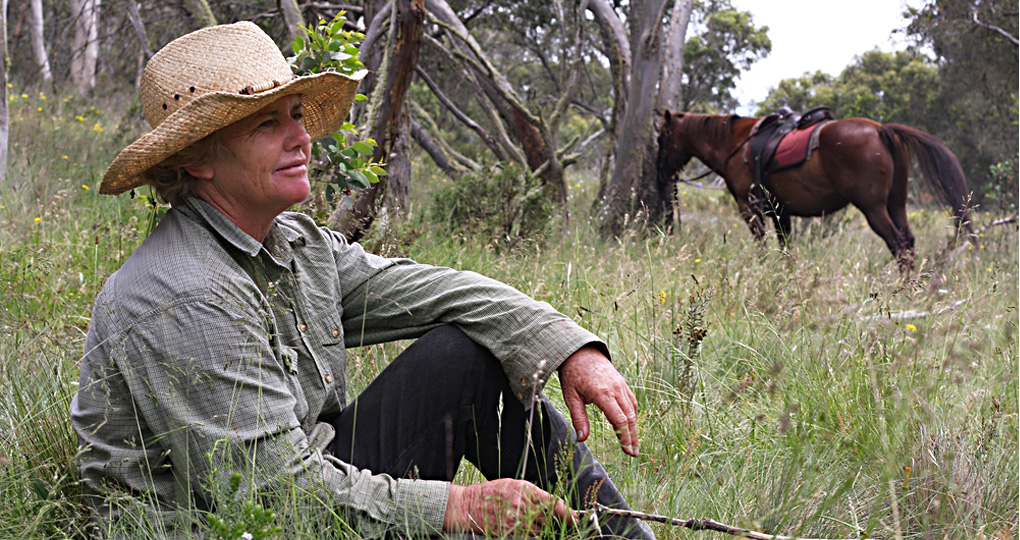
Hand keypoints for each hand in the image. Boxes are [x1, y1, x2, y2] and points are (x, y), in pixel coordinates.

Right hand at [443, 479, 575, 534]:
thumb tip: (549, 504)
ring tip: (539, 523)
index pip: (553, 502)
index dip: (567, 512)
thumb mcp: (512, 485)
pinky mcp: (510, 531)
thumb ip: (531, 495)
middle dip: (557, 522)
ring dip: (545, 529)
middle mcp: (522, 504)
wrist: (467, 505)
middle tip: (565, 524)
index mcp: (525, 489)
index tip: (576, 518)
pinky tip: (528, 528)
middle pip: (549, 518)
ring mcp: (516, 520)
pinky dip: (533, 533)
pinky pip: (529, 535)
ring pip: (541, 529)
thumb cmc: (491, 493)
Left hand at [558, 346, 639, 455]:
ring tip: (633, 444)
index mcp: (602, 393)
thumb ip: (578, 418)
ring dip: (634, 427)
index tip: (628, 451)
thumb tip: (581, 439)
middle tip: (634, 454)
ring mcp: (621, 385)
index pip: (619, 419)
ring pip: (632, 409)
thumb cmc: (572, 374)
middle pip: (629, 417)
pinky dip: (633, 414)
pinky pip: (631, 401)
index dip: (625, 437)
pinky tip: (631, 425)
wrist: (580, 351)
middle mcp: (616, 389)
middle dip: (632, 437)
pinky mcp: (622, 382)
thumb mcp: (570, 396)